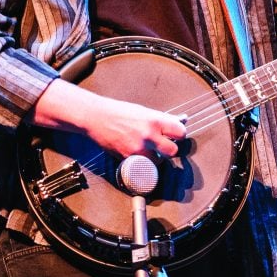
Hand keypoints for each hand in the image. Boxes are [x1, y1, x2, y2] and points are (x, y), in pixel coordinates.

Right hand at [30, 78, 186, 158]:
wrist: (97, 118)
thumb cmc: (118, 112)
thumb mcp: (143, 111)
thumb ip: (161, 119)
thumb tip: (178, 122)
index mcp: (154, 120)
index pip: (180, 132)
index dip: (179, 134)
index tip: (177, 135)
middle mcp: (148, 135)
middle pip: (172, 151)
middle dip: (170, 149)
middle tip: (165, 145)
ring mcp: (138, 149)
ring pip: (158, 161)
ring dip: (155, 157)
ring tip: (148, 149)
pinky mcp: (128, 159)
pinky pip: (142, 165)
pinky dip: (141, 161)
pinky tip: (136, 152)